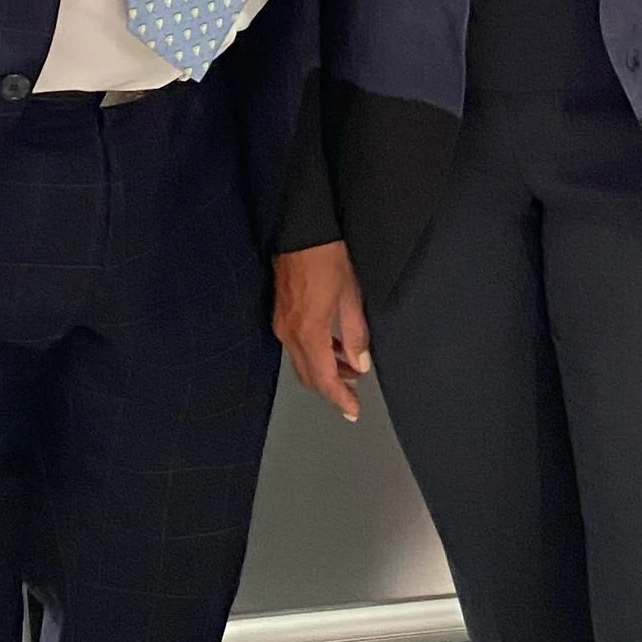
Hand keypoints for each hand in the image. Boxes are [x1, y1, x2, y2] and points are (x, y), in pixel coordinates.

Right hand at [273, 239, 372, 418]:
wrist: (302, 231)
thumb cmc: (327, 256)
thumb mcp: (351, 296)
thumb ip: (356, 334)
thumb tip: (360, 363)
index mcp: (309, 331)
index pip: (324, 379)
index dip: (340, 399)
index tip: (353, 411)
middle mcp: (290, 333)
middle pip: (309, 376)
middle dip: (332, 387)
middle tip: (354, 391)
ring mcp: (282, 324)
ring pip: (302, 362)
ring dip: (325, 370)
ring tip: (350, 366)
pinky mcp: (281, 314)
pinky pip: (297, 346)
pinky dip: (315, 354)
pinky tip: (333, 346)